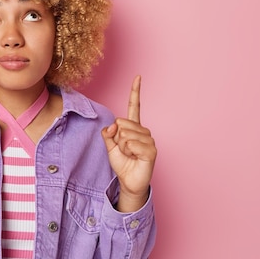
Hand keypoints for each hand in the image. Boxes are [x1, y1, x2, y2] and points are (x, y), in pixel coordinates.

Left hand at [101, 75, 156, 211]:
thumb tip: (113, 126)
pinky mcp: (151, 150)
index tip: (138, 76)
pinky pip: (131, 143)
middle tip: (124, 150)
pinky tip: (135, 158)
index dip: (135, 91)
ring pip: (124, 134)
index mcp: (133, 127)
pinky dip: (128, 151)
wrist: (129, 182)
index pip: (134, 106)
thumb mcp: (110, 146)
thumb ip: (108, 134)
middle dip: (117, 139)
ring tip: (130, 155)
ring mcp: (149, 140)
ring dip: (122, 147)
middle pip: (120, 123)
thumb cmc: (122, 163)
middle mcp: (143, 130)